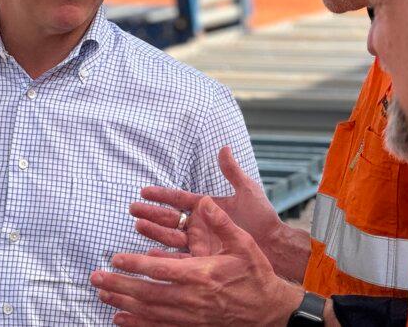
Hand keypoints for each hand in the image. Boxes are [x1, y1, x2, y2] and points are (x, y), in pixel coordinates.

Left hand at [91, 196, 303, 326]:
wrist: (269, 310)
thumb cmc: (256, 274)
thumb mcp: (244, 244)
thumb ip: (222, 224)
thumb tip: (204, 204)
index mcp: (202, 274)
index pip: (160, 269)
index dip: (135, 264)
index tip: (114, 258)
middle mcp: (192, 297)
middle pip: (148, 292)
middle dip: (119, 285)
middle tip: (95, 278)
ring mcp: (191, 315)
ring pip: (150, 311)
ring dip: (124, 303)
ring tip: (102, 296)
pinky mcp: (193, 326)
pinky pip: (160, 326)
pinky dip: (139, 324)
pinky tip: (121, 320)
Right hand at [131, 146, 283, 253]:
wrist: (274, 246)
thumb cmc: (263, 218)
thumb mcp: (247, 190)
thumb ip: (232, 171)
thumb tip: (224, 147)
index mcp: (207, 207)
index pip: (179, 199)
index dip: (161, 195)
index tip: (143, 191)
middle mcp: (200, 224)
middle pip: (169, 218)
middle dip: (151, 213)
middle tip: (132, 208)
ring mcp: (199, 242)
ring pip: (170, 236)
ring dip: (154, 231)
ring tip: (138, 225)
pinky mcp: (202, 259)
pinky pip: (180, 257)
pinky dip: (166, 255)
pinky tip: (150, 253)